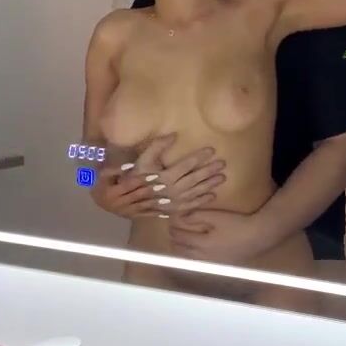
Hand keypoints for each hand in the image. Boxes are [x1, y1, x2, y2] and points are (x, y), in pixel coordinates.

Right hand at [90, 134, 225, 218]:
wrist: (123, 202)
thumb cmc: (133, 177)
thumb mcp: (141, 160)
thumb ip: (157, 146)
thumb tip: (173, 134)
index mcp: (164, 176)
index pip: (186, 164)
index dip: (199, 157)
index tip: (211, 150)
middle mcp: (171, 190)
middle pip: (194, 178)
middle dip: (209, 170)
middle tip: (222, 164)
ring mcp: (173, 202)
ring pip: (195, 192)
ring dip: (209, 185)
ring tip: (222, 177)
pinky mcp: (172, 210)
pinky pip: (190, 206)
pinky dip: (202, 201)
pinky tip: (212, 196)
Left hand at [168, 209, 279, 263]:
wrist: (258, 236)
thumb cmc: (237, 224)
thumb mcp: (216, 216)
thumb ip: (197, 216)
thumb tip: (183, 216)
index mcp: (202, 244)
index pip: (181, 239)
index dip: (174, 232)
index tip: (170, 226)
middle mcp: (205, 256)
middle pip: (184, 252)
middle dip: (176, 244)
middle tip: (172, 236)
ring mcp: (214, 262)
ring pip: (192, 259)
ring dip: (184, 252)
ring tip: (182, 244)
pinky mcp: (222, 263)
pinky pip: (202, 262)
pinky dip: (195, 256)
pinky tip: (198, 251)